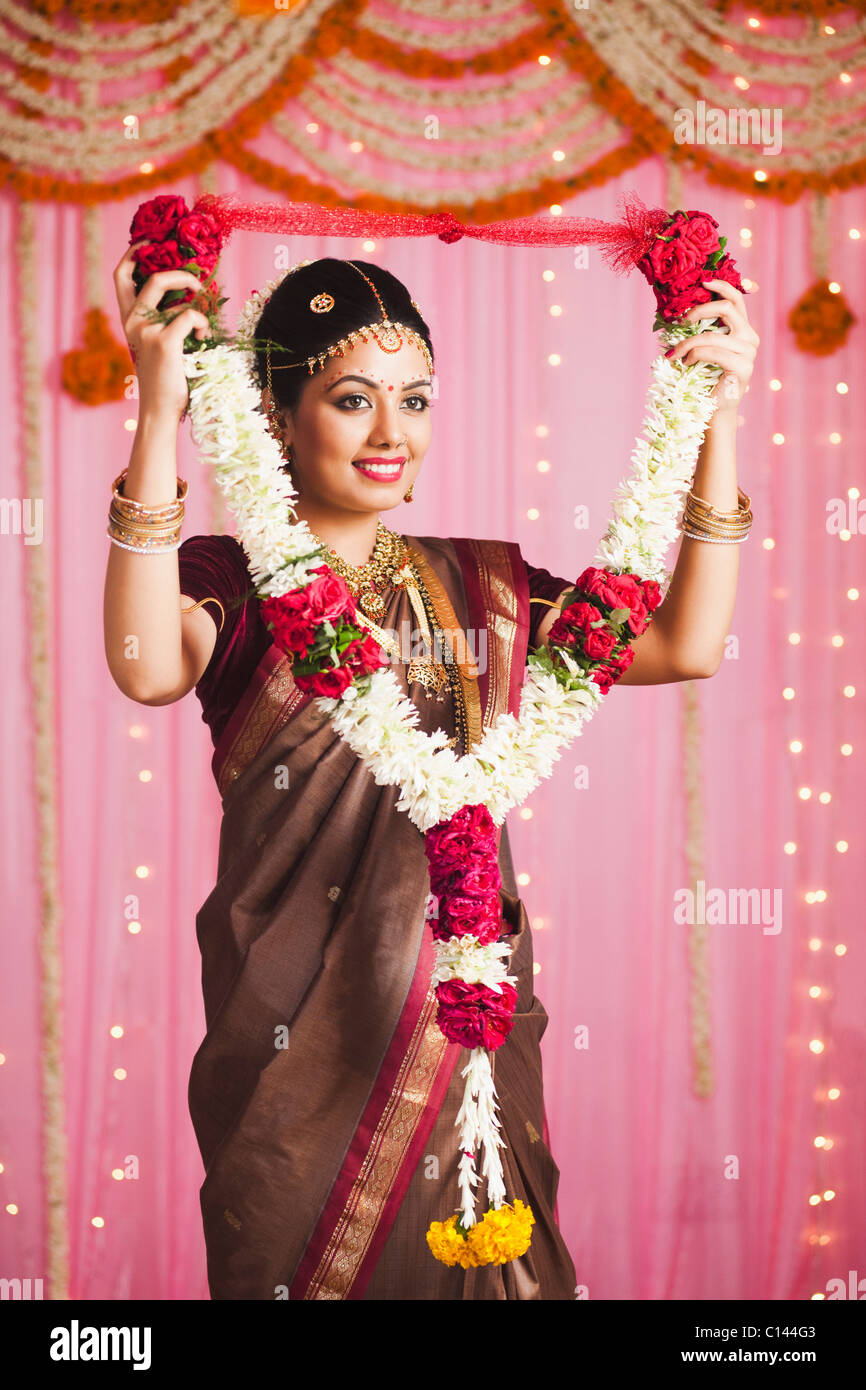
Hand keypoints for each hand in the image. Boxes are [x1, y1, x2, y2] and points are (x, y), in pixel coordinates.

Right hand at [113, 240, 210, 425]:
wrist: (159, 409)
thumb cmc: (164, 378)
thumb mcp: (157, 342)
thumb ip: (163, 319)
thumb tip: (189, 297)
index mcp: (128, 319)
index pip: (120, 276)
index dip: (133, 253)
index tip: (149, 244)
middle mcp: (132, 321)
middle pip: (154, 277)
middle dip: (182, 274)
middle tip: (198, 285)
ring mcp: (146, 330)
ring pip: (179, 300)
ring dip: (200, 310)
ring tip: (203, 331)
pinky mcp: (164, 342)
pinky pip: (191, 317)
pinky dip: (203, 325)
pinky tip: (203, 340)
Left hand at [665, 279, 758, 413]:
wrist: (714, 409)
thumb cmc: (705, 378)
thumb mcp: (703, 348)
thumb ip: (702, 329)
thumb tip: (680, 312)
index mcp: (742, 329)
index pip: (736, 299)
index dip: (721, 287)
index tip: (703, 282)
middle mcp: (749, 337)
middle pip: (727, 308)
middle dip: (700, 311)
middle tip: (681, 321)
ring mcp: (749, 352)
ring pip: (712, 335)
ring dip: (688, 342)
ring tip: (675, 353)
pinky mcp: (743, 367)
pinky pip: (713, 352)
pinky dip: (694, 355)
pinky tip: (686, 362)